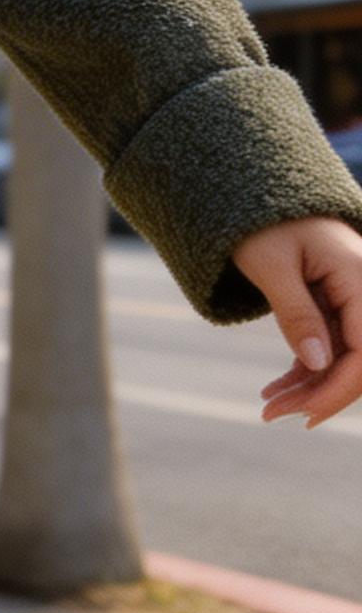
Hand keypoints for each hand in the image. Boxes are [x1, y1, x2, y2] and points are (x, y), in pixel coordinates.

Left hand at [228, 216, 361, 430]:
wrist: (260, 197)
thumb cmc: (262, 223)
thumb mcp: (271, 265)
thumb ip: (295, 313)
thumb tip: (317, 364)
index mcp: (359, 277)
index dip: (341, 388)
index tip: (306, 415)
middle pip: (358, 360)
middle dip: (320, 394)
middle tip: (271, 414)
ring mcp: (353, 301)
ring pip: (343, 359)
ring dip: (309, 387)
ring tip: (267, 407)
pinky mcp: (337, 307)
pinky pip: (330, 348)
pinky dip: (305, 370)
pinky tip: (277, 390)